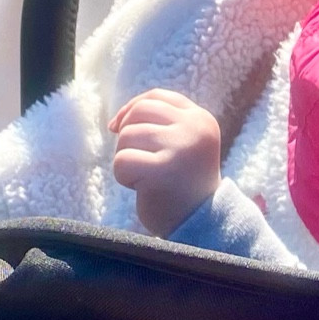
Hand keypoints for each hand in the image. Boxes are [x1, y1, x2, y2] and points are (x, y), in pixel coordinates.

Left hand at [111, 88, 221, 234]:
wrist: (203, 223)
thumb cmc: (183, 183)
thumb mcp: (181, 143)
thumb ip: (159, 124)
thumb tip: (115, 122)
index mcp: (201, 119)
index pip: (157, 96)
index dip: (131, 108)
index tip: (118, 128)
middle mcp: (194, 128)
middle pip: (139, 112)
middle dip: (128, 135)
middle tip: (138, 160)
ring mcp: (180, 148)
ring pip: (127, 136)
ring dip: (126, 158)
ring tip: (145, 177)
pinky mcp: (162, 170)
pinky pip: (122, 161)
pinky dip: (123, 176)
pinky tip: (141, 188)